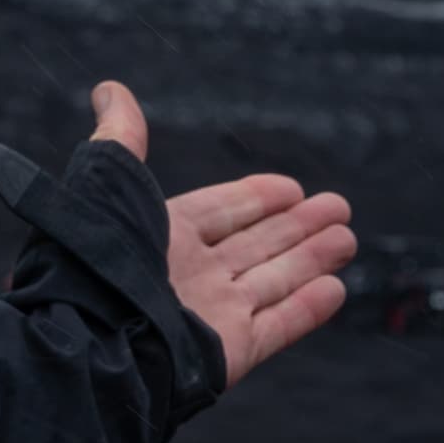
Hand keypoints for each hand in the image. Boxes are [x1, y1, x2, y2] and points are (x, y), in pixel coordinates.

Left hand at [86, 81, 355, 384]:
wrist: (95, 341)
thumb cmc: (99, 259)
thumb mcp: (108, 182)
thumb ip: (121, 139)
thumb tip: (110, 89)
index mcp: (160, 238)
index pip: (218, 212)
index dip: (255, 199)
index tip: (291, 188)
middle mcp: (189, 276)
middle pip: (255, 245)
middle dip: (297, 226)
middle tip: (337, 206)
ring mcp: (213, 316)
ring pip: (275, 281)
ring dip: (312, 258)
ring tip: (347, 238)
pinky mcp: (231, 352)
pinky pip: (278, 325)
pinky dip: (307, 307)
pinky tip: (334, 288)